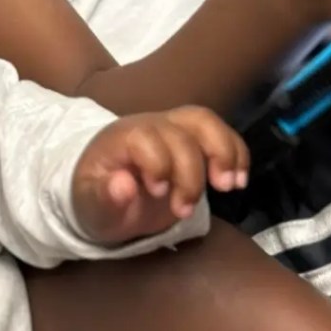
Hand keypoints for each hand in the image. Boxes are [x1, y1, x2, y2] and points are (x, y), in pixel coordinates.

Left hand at [72, 106, 248, 244]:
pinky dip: (236, 152)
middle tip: (184, 209)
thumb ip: (103, 197)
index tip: (158, 193)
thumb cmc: (97, 198)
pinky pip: (220, 132)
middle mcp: (148, 125)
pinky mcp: (192, 140)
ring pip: (204, 121)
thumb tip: (124, 185)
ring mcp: (172, 129)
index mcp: (120, 138)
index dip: (158, 163)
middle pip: (180, 132)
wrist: (106, 192)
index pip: (146, 136)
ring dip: (223, 152)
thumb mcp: (90, 206)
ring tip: (227, 186)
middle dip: (190, 173)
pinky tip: (240, 181)